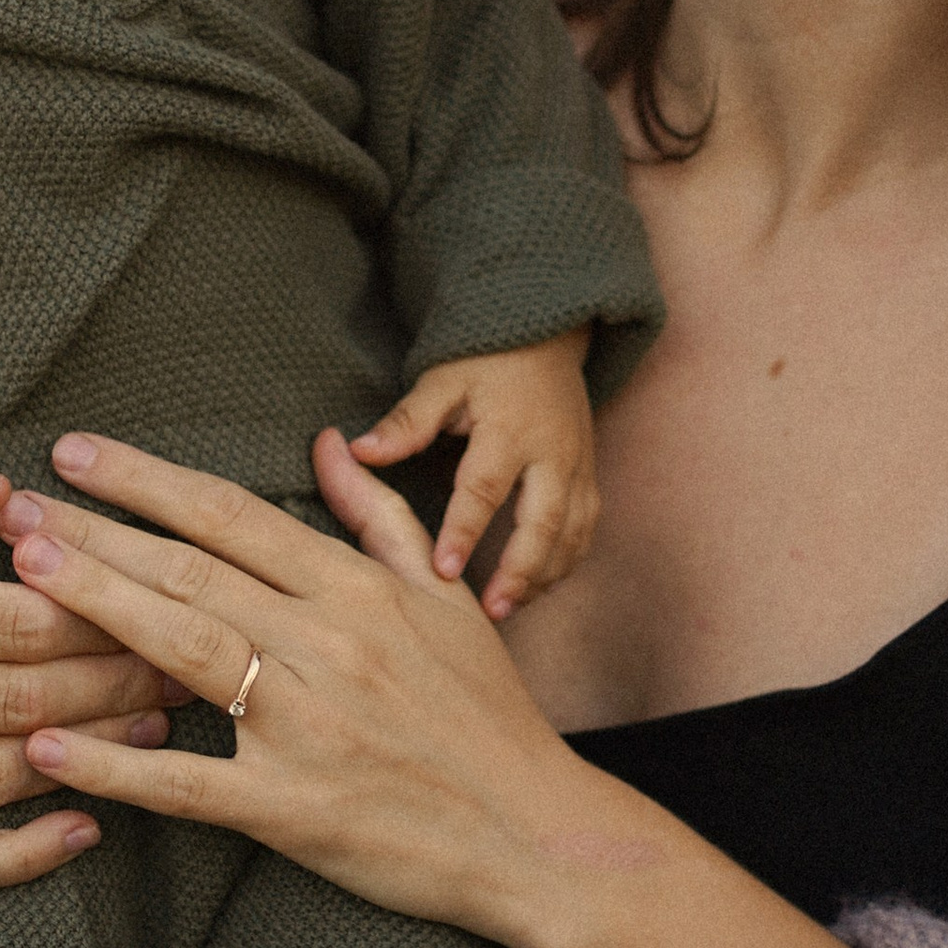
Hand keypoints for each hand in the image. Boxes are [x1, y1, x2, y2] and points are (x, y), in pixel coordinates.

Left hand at [0, 424, 651, 942]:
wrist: (539, 835)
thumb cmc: (489, 717)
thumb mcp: (448, 600)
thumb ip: (381, 518)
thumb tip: (329, 442)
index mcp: (358, 589)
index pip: (231, 515)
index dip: (146, 481)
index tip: (77, 452)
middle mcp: (328, 643)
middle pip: (190, 569)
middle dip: (94, 531)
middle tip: (10, 505)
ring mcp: (308, 725)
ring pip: (180, 648)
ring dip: (93, 606)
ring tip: (20, 573)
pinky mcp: (292, 807)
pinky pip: (186, 781)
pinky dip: (114, 764)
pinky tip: (47, 746)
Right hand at [0, 433, 186, 895]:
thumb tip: (0, 487)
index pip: (8, 616)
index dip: (94, 611)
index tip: (154, 601)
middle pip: (16, 697)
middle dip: (114, 681)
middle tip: (180, 667)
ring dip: (91, 757)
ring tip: (155, 727)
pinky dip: (23, 856)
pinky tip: (87, 826)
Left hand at [348, 326, 597, 614]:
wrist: (547, 337)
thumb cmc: (486, 360)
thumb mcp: (442, 379)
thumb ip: (408, 421)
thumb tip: (359, 450)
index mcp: (509, 429)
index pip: (485, 488)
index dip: (464, 530)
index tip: (442, 570)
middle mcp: (552, 453)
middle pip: (543, 521)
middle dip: (519, 570)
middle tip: (491, 611)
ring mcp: (577, 466)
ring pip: (571, 532)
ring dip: (544, 574)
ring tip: (510, 608)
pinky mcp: (589, 475)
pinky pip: (586, 528)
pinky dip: (565, 561)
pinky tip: (539, 586)